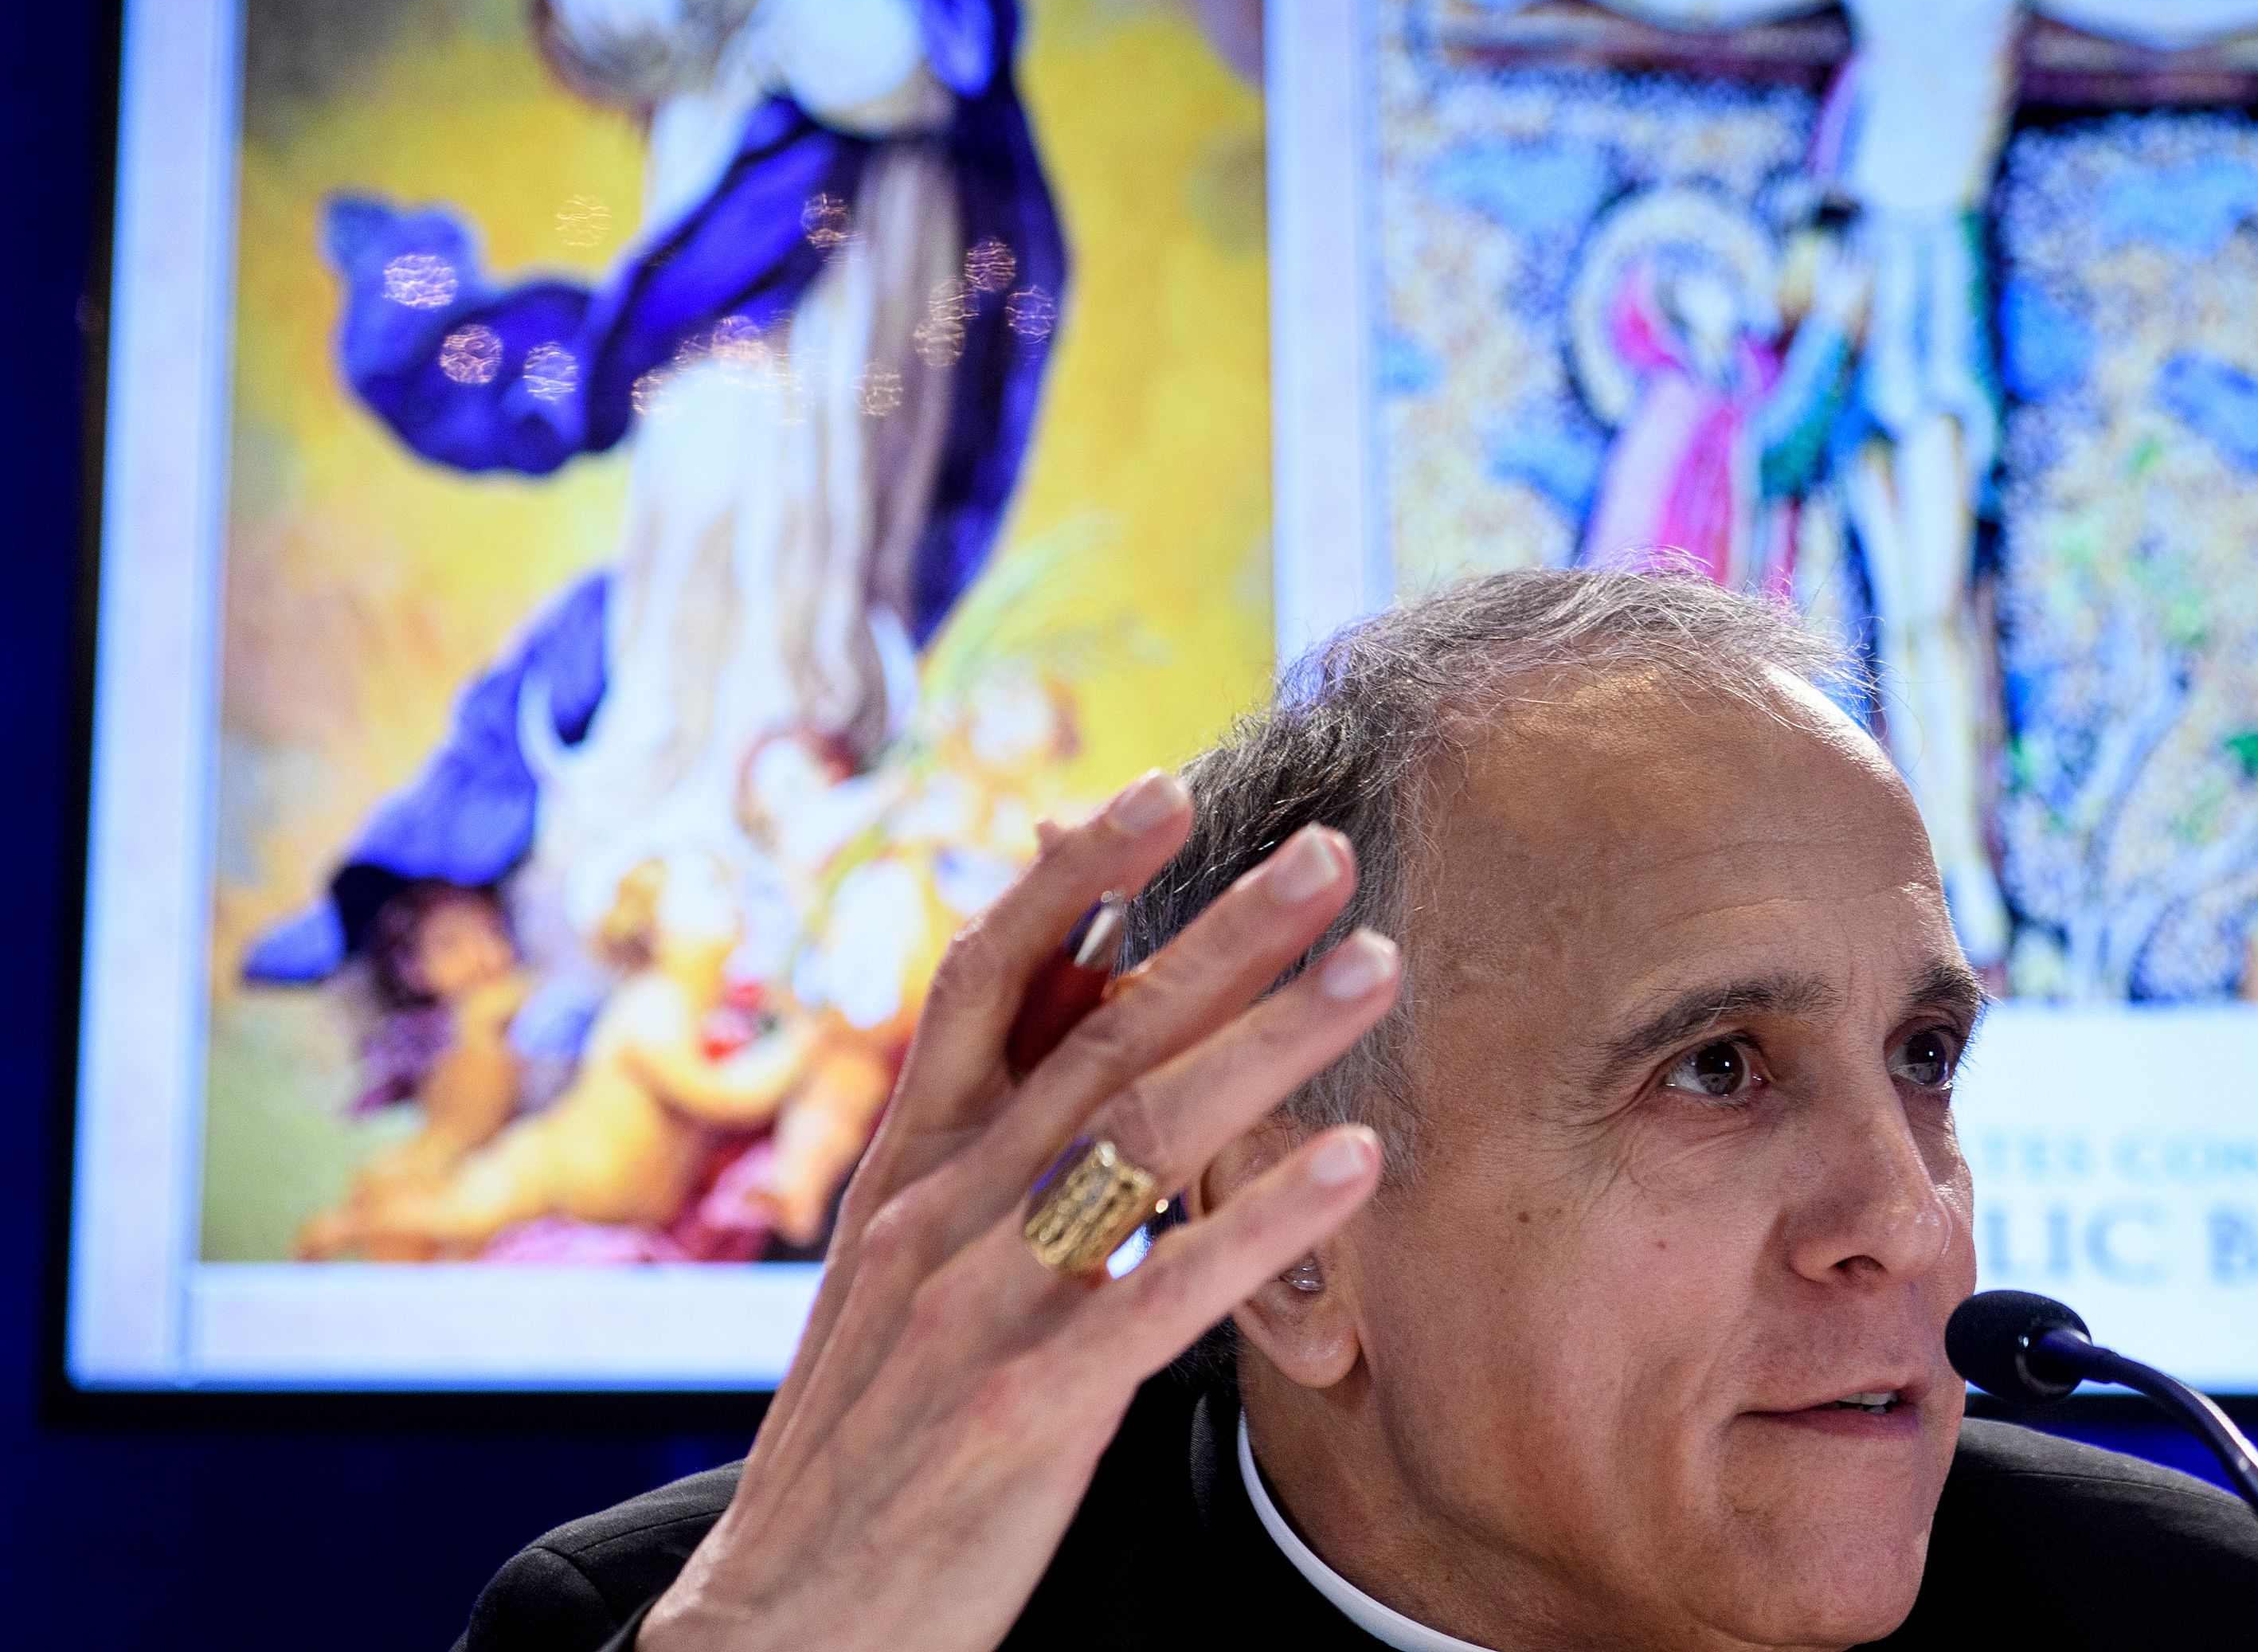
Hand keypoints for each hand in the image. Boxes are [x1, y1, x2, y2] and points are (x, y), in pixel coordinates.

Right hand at [639, 773, 1401, 1651]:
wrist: (783, 1626)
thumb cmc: (875, 1431)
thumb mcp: (903, 1265)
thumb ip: (989, 1139)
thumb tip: (1077, 1000)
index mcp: (906, 1165)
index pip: (985, 978)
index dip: (1075, 876)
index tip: (1168, 786)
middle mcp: (935, 1213)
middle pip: (1092, 1034)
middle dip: (1220, 932)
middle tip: (1332, 852)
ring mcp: (974, 1308)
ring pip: (1137, 1140)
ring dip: (1270, 1042)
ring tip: (1376, 968)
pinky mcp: (1021, 1412)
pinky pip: (1159, 1297)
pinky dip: (1263, 1225)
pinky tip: (1355, 1166)